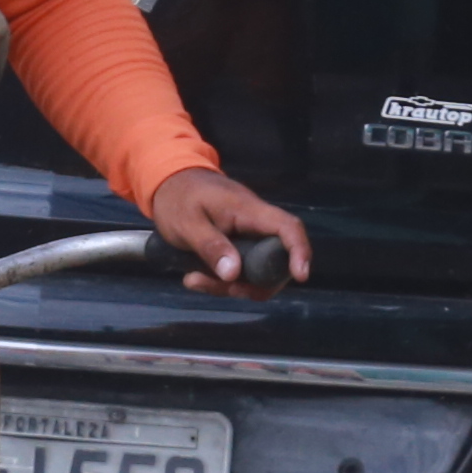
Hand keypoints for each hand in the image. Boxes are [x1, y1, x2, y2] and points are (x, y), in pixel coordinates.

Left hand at [143, 165, 313, 294]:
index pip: (288, 228)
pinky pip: (240, 272)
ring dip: (230, 286)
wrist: (170, 184)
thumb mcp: (187, 223)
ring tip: (194, 280)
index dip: (300, 251)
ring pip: (256, 273)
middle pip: (275, 261)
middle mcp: (256, 225)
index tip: (301, 276)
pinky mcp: (239, 248)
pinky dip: (221, 281)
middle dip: (252, 284)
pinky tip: (195, 277)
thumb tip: (233, 274)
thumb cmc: (178, 197)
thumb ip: (210, 246)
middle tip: (217, 288)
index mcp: (249, 211)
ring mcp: (249, 238)